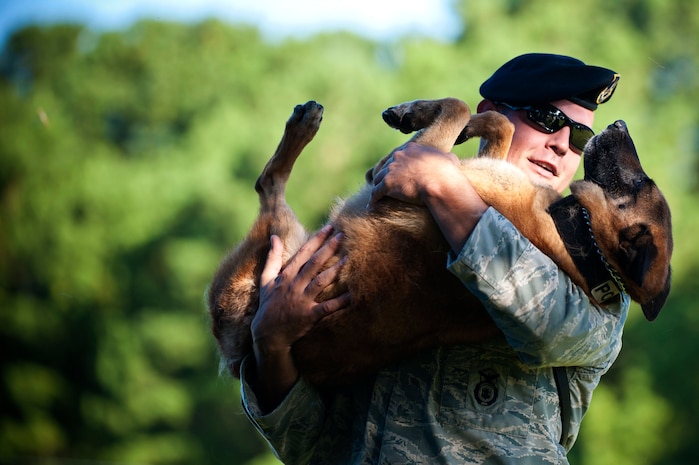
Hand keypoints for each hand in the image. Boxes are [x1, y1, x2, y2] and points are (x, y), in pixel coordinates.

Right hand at [253, 225, 349, 351]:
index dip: (317, 239)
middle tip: (342, 235)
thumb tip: (274, 237)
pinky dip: (339, 302)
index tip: (329, 228)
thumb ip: (272, 258)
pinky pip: (327, 307)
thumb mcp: (266, 279)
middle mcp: (295, 285)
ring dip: (335, 270)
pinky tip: (351, 295)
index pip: (304, 253)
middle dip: (329, 248)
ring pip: (321, 281)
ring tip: (348, 259)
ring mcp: (302, 300)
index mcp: (286, 275)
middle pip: (314, 263)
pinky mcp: (309, 315)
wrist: (267, 333)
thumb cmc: (268, 305)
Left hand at [369, 141, 487, 253]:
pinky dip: (373, 199)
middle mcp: (399, 156)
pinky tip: (371, 206)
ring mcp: (391, 169)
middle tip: (386, 185)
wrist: (440, 183)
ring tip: (376, 196)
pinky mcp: (386, 184)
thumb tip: (450, 159)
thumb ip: (445, 158)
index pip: (400, 156)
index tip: (399, 173)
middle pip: (387, 166)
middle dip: (386, 175)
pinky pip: (375, 192)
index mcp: (412, 149)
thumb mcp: (449, 159)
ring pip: (378, 179)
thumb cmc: (447, 173)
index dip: (398, 165)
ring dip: (378, 187)